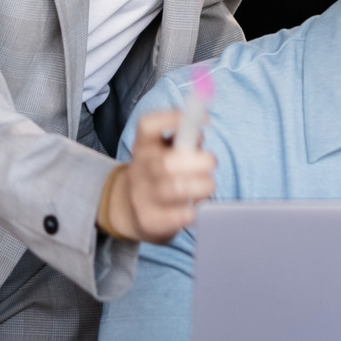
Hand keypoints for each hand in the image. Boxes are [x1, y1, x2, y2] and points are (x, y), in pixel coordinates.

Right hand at [104, 111, 216, 242]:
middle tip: (212, 162)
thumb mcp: (164, 151)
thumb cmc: (158, 174)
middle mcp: (139, 169)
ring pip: (175, 189)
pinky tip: (197, 206)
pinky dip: (195, 209)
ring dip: (202, 185)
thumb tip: (200, 132)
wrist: (128, 209)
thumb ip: (183, 141)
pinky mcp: (149, 220)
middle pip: (166, 162)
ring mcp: (141, 196)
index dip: (174, 119)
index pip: (148, 125)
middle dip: (199, 161)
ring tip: (208, 185)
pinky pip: (179, 215)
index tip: (203, 121)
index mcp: (143, 146)